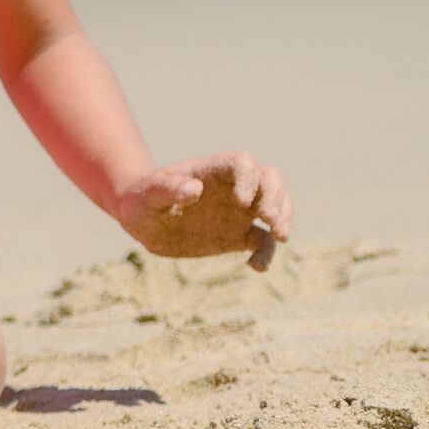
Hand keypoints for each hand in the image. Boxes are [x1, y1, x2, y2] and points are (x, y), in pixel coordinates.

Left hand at [113, 153, 291, 271]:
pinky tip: (256, 266)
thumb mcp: (149, 194)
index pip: (242, 162)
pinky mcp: (240, 235)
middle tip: (269, 220)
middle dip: (276, 197)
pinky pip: (264, 241)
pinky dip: (267, 252)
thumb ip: (168, 189)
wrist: (143, 220)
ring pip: (278, 206)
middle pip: (270, 179)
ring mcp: (240, 211)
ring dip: (284, 218)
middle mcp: (233, 187)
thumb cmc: (144, 199)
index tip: (241, 201)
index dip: (248, 178)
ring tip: (279, 237)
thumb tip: (194, 189)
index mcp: (212, 170)